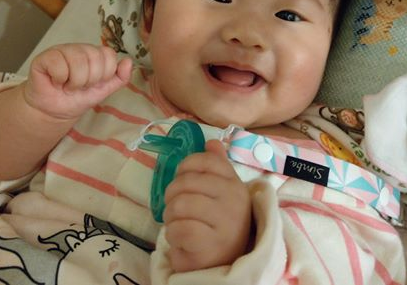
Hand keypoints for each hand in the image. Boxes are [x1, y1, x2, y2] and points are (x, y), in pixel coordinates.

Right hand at [23, 44, 131, 120]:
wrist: (56, 111)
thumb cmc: (78, 97)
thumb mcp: (104, 89)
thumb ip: (120, 77)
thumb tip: (129, 62)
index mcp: (95, 53)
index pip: (109, 55)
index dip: (104, 74)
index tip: (94, 84)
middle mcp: (79, 48)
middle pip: (94, 57)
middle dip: (89, 80)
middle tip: (80, 87)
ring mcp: (62, 50)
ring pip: (78, 60)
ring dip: (75, 81)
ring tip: (68, 85)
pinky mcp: (45, 57)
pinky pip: (58, 64)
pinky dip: (59, 79)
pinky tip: (56, 81)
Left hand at [163, 140, 251, 272]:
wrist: (225, 265)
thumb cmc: (219, 224)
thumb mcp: (222, 192)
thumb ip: (217, 166)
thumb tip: (212, 141)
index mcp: (235, 184)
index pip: (207, 161)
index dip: (186, 166)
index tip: (182, 177)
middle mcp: (234, 201)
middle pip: (186, 182)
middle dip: (172, 194)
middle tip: (174, 205)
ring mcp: (225, 224)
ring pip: (179, 205)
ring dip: (170, 216)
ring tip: (178, 223)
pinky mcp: (210, 247)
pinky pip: (178, 229)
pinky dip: (172, 235)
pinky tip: (181, 239)